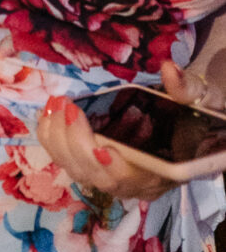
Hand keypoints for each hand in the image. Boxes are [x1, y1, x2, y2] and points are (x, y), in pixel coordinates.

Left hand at [36, 75, 225, 203]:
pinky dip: (54, 139)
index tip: (102, 147)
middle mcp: (135, 183)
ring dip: (60, 140)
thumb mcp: (201, 102)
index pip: (134, 180)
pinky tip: (49, 113)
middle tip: (69, 107)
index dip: (115, 169)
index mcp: (163, 173)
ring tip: (56, 105)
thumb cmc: (198, 119)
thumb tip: (169, 69)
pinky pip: (68, 160)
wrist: (196, 130)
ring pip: (77, 170)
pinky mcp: (96, 166)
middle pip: (97, 176)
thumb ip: (185, 91)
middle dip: (77, 144)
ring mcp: (113, 177)